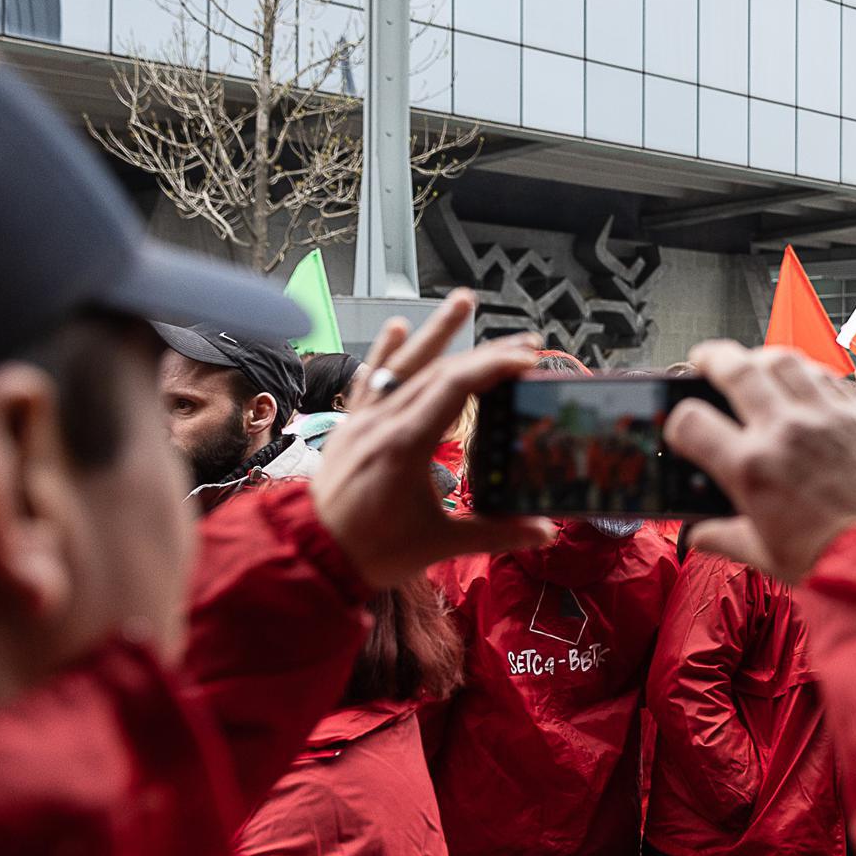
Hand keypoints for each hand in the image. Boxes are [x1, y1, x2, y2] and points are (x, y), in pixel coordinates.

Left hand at [311, 289, 553, 587]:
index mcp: (406, 444)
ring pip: (405, 365)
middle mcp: (384, 422)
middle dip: (485, 352)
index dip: (495, 367)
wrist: (310, 554)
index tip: (528, 360)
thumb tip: (544, 530)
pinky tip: (397, 328)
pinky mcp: (351, 427)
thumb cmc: (372, 551)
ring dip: (439, 333)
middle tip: (525, 345)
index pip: (456, 387)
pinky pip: (370, 380)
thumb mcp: (439, 544)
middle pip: (439, 371)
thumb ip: (495, 532)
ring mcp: (364, 420)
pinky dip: (385, 353)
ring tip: (464, 301)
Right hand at [667, 342, 855, 582]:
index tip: (685, 428)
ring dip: (760, 358)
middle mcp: (785, 430)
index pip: (691, 421)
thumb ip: (725, 538)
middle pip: (735, 368)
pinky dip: (807, 373)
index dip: (678, 421)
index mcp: (751, 468)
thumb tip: (699, 535)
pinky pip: (827, 376)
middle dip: (711, 358)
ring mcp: (825, 418)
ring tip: (754, 366)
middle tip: (704, 362)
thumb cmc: (831, 563)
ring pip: (783, 360)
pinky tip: (803, 384)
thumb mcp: (766, 557)